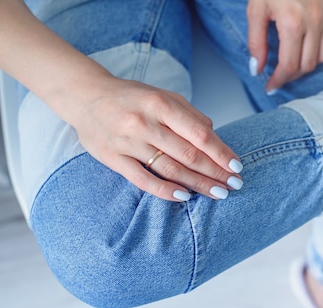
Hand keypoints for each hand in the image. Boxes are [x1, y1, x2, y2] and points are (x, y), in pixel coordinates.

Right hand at [72, 75, 242, 201]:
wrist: (84, 96)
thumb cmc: (130, 97)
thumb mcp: (162, 95)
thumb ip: (189, 115)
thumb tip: (214, 136)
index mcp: (160, 104)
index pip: (199, 134)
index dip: (221, 153)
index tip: (237, 167)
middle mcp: (145, 123)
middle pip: (188, 155)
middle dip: (215, 173)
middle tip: (234, 185)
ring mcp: (128, 142)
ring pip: (170, 169)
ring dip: (198, 184)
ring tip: (218, 194)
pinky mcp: (113, 158)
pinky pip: (143, 180)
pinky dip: (166, 191)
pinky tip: (184, 197)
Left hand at [247, 0, 322, 91]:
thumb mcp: (256, 9)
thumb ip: (256, 41)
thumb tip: (257, 69)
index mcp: (292, 24)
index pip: (289, 66)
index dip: (279, 81)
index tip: (270, 86)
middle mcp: (315, 23)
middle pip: (307, 66)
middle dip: (291, 75)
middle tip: (279, 75)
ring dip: (307, 64)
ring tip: (293, 61)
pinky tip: (312, 46)